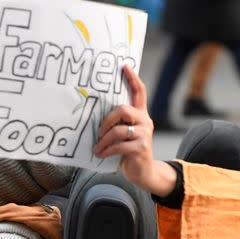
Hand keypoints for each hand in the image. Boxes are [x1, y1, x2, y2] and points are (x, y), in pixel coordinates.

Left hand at [94, 65, 176, 196]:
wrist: (143, 172)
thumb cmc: (129, 151)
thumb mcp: (124, 134)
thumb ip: (118, 123)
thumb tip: (94, 115)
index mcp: (141, 114)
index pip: (139, 92)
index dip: (132, 78)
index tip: (124, 66)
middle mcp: (145, 121)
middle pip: (124, 109)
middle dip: (107, 120)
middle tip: (98, 132)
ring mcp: (144, 134)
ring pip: (118, 130)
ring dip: (104, 140)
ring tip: (98, 148)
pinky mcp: (141, 148)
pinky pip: (119, 145)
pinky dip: (107, 150)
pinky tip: (101, 154)